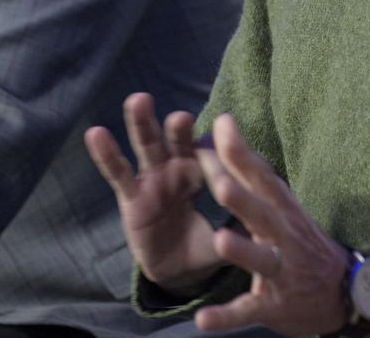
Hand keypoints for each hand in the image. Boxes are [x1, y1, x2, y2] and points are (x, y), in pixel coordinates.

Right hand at [85, 93, 222, 292]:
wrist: (179, 270)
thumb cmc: (208, 244)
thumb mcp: (228, 236)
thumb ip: (242, 228)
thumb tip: (273, 223)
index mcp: (205, 171)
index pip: (210, 156)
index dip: (215, 156)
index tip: (223, 149)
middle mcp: (178, 167)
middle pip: (178, 140)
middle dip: (178, 127)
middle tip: (182, 117)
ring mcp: (153, 178)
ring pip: (147, 145)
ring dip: (142, 122)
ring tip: (138, 100)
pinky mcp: (131, 196)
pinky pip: (118, 172)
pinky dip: (106, 153)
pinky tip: (96, 133)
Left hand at [191, 113, 350, 336]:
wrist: (344, 292)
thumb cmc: (299, 238)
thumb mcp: (279, 202)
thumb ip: (246, 168)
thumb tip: (221, 123)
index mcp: (281, 207)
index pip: (261, 175)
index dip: (241, 152)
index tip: (220, 124)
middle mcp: (284, 234)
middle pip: (262, 213)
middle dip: (242, 199)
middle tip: (220, 183)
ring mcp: (282, 270)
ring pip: (262, 259)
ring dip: (243, 251)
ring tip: (222, 242)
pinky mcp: (275, 305)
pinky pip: (249, 310)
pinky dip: (227, 317)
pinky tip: (203, 321)